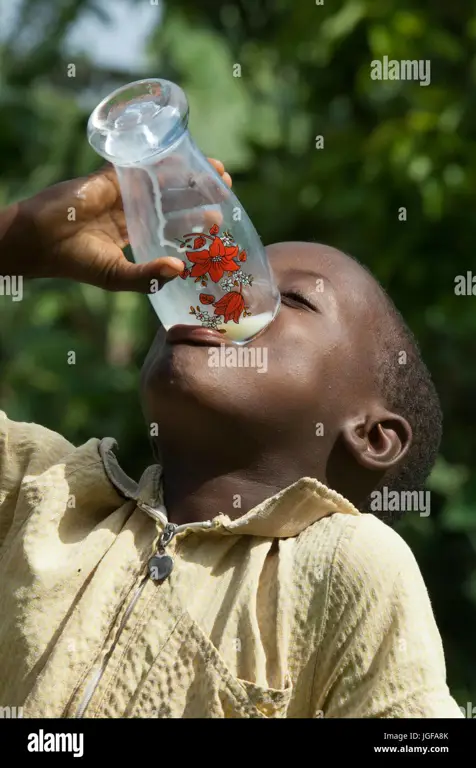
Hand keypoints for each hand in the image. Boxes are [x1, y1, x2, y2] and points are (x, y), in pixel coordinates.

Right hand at [12, 158, 231, 291]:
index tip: (220, 218)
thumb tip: (181, 269)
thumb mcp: (116, 277)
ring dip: (188, 176)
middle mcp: (134, 213)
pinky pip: (139, 163)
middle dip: (199, 196)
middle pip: (174, 202)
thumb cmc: (76, 261)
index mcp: (138, 236)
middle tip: (225, 191)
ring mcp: (123, 193)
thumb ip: (148, 276)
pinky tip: (183, 156)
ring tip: (217, 173)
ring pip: (163, 181)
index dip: (196, 223)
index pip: (174, 228)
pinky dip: (161, 159)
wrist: (39, 239)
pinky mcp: (110, 176)